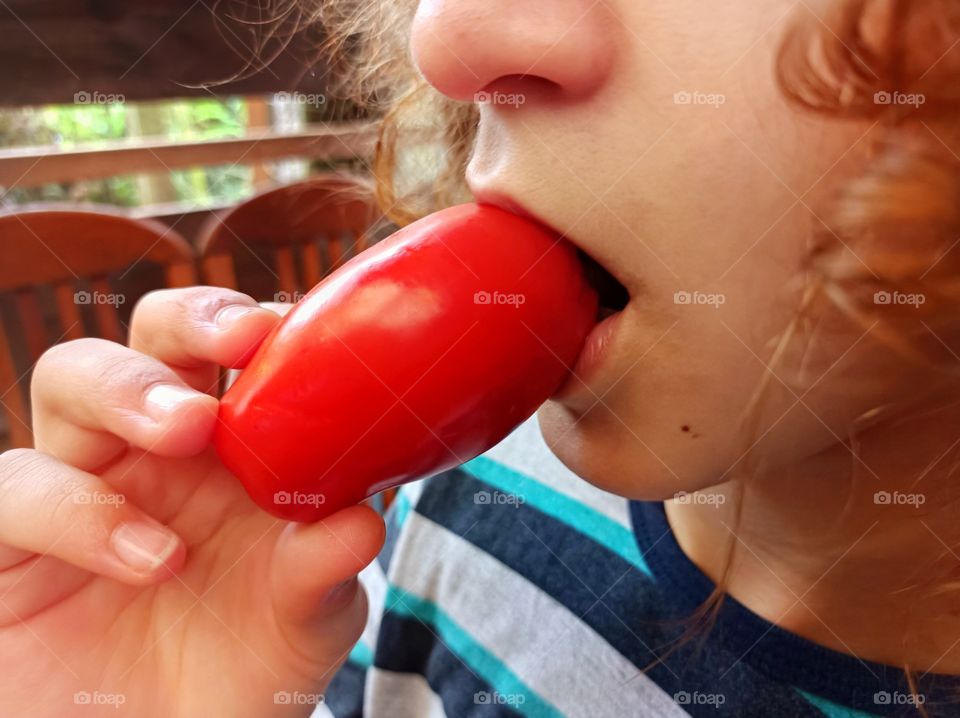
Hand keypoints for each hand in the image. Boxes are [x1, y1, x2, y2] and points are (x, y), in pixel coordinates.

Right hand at [0, 287, 384, 716]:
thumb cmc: (250, 665)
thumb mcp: (309, 617)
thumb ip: (329, 564)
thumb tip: (366, 516)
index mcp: (236, 446)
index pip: (234, 352)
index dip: (256, 324)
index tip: (294, 326)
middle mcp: (156, 451)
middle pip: (151, 336)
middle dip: (191, 321)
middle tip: (242, 343)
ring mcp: (83, 485)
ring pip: (71, 378)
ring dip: (130, 388)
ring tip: (190, 433)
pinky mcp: (15, 544)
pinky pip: (18, 489)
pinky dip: (79, 509)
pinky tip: (152, 558)